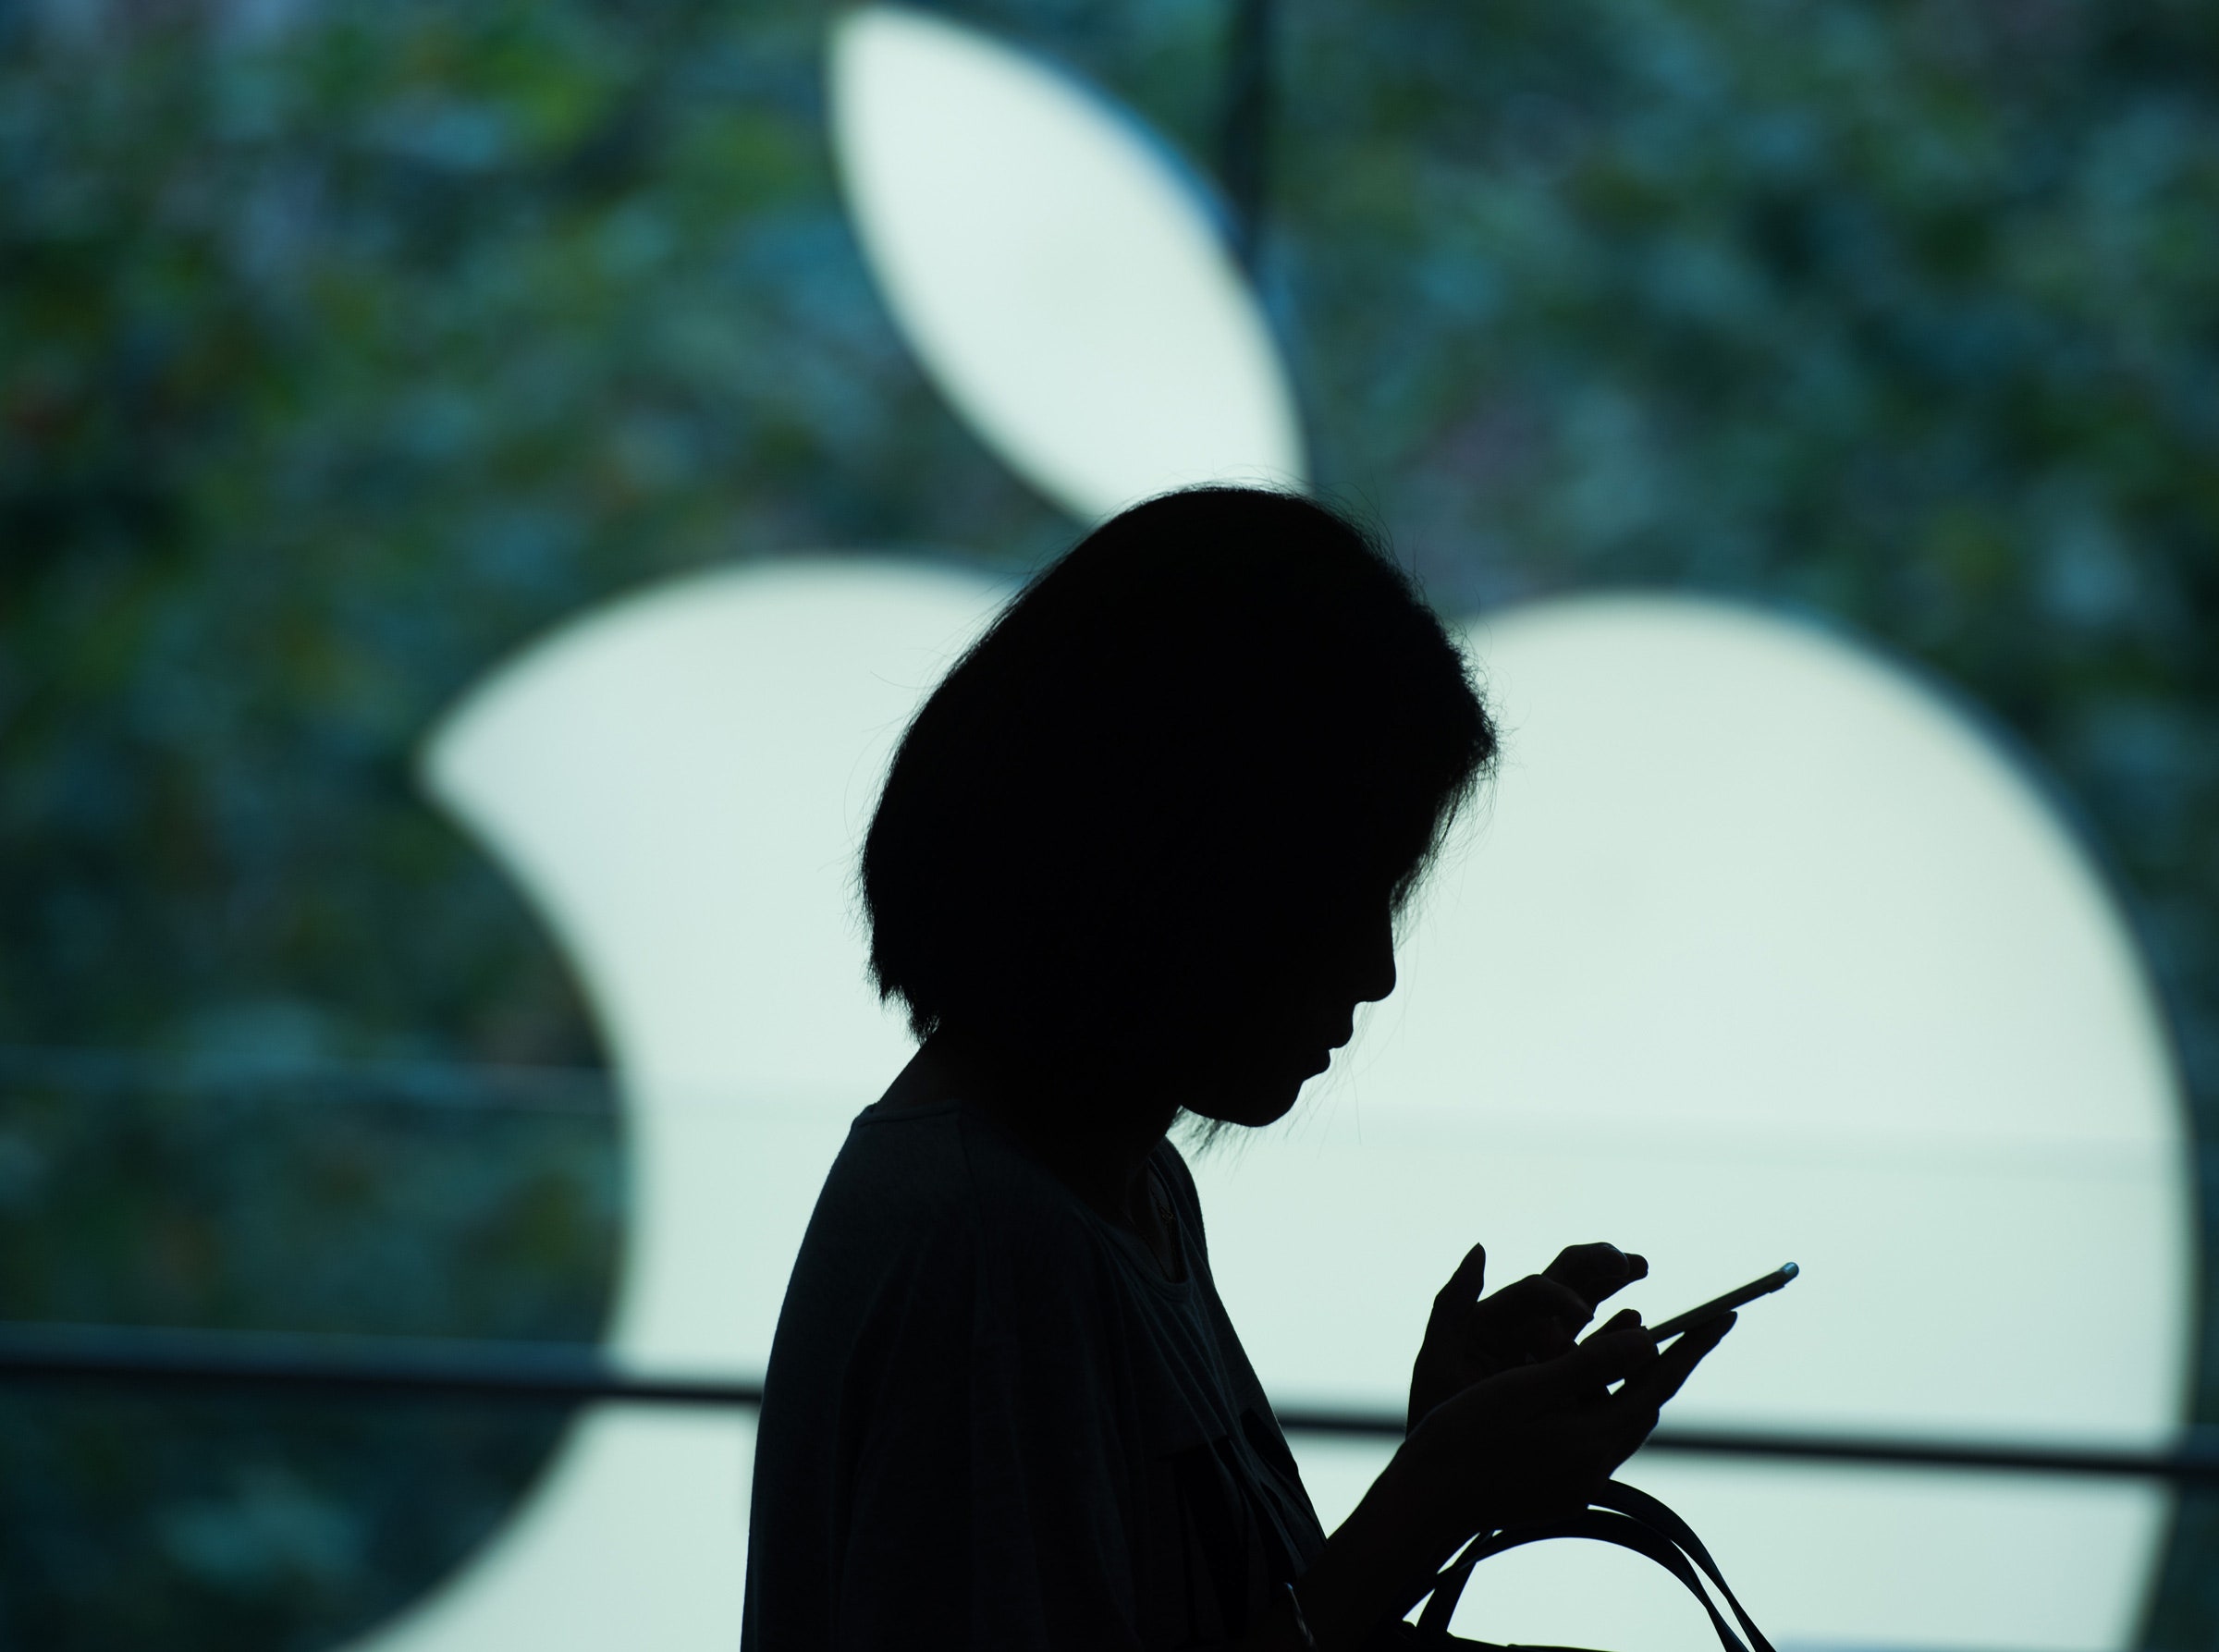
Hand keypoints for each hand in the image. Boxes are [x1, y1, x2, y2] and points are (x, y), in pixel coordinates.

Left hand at [1408, 1241, 1648, 1431]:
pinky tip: (1639, 1329)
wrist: (1448, 1474)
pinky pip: (1601, 1354)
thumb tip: (1479, 1248)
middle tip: (1633, 1264)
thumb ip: (1452, 1304)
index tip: (1582, 1314)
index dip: (1560, 1295)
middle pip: (1568, 1281)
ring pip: (1591, 1307)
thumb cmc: (1436, 1412)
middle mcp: (1524, 1326)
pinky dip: (1620, 1337)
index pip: (1535, 1291)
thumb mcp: (1438, 1361)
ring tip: (1640, 1268)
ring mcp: (1550, 1352)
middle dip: (1600, 1265)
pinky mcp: (1570, 1382)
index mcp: (1495, 1317)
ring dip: (1616, 1286)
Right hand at [1408, 1308, 1733, 1536]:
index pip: (1660, 1384)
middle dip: (1658, 1360)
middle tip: (1676, 1322)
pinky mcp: (1558, 1487)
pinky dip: (1596, 1398)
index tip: (1725, 1315)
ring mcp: (1577, 1481)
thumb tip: (1648, 1341)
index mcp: (1595, 1440)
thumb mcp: (1529, 1386)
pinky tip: (1579, 1378)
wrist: (1426, 1500)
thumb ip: (1591, 1363)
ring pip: (1617, 1418)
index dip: (1694, 1347)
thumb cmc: (1469, 1434)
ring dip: (1623, 1376)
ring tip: (1628, 1331)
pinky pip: (1592, 1433)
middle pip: (1644, 1403)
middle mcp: (1596, 1466)